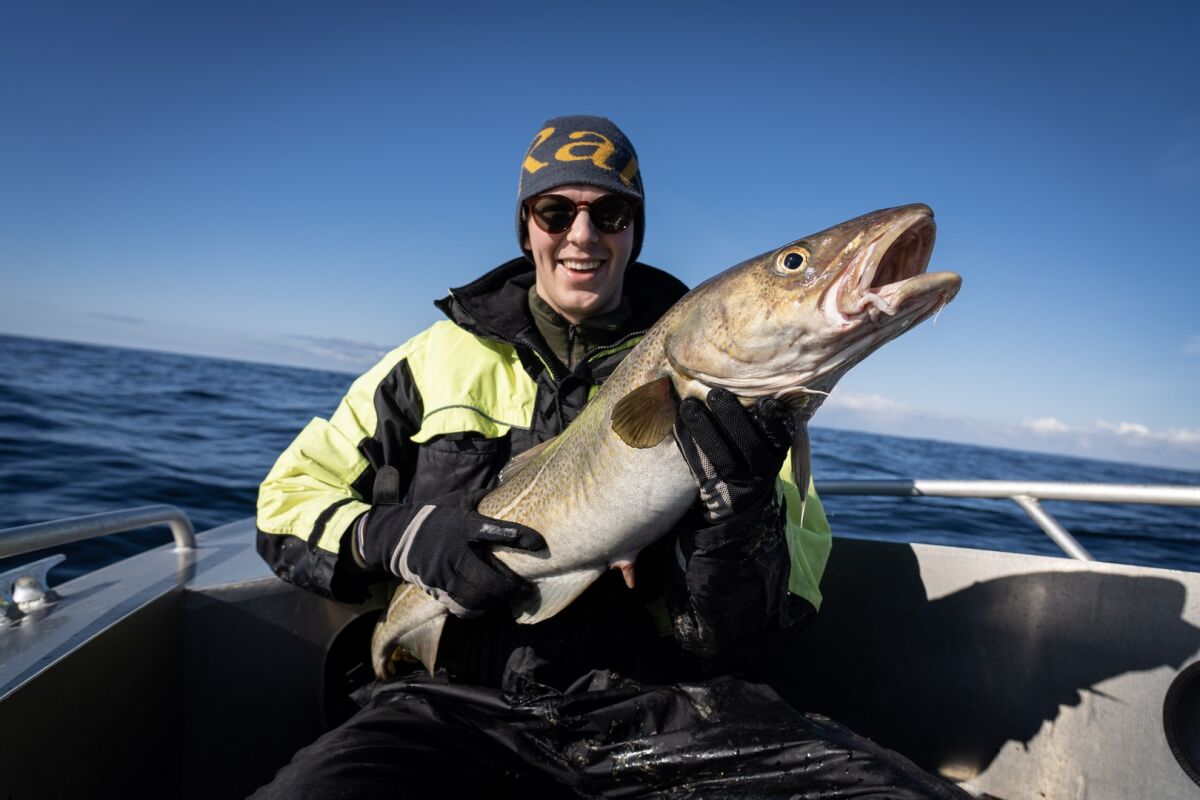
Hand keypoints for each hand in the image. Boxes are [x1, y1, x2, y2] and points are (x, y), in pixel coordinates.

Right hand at [357, 489, 545, 616]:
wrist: (394, 536)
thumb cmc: (434, 515)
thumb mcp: (456, 501)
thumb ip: (481, 498)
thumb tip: (510, 486)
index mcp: (461, 526)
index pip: (493, 530)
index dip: (517, 536)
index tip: (538, 543)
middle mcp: (453, 552)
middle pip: (487, 577)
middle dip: (511, 586)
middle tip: (525, 588)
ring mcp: (443, 572)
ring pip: (475, 596)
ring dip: (496, 600)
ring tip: (510, 598)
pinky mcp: (436, 587)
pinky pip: (460, 606)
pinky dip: (476, 609)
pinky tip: (487, 605)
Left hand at [673, 388, 791, 523]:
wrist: (742, 503)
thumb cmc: (749, 456)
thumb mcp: (763, 441)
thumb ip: (757, 418)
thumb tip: (737, 377)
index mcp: (777, 452)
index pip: (782, 437)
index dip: (775, 421)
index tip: (765, 402)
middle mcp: (763, 469)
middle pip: (750, 445)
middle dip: (733, 418)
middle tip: (715, 394)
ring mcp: (740, 484)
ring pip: (723, 458)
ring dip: (704, 429)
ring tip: (689, 406)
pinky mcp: (717, 493)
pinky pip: (700, 469)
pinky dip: (688, 446)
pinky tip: (678, 424)